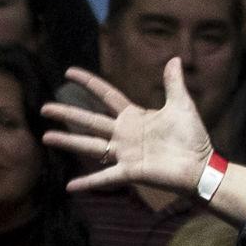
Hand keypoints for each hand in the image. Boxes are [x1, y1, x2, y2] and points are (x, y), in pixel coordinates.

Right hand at [42, 59, 215, 196]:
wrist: (200, 165)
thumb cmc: (192, 137)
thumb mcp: (181, 105)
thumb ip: (173, 84)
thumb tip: (174, 59)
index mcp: (134, 117)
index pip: (106, 96)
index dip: (89, 84)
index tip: (69, 72)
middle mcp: (124, 134)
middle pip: (89, 120)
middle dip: (67, 114)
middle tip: (44, 108)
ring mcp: (124, 153)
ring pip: (90, 145)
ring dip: (68, 142)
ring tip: (45, 137)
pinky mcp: (130, 171)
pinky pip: (105, 177)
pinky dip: (88, 182)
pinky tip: (69, 186)